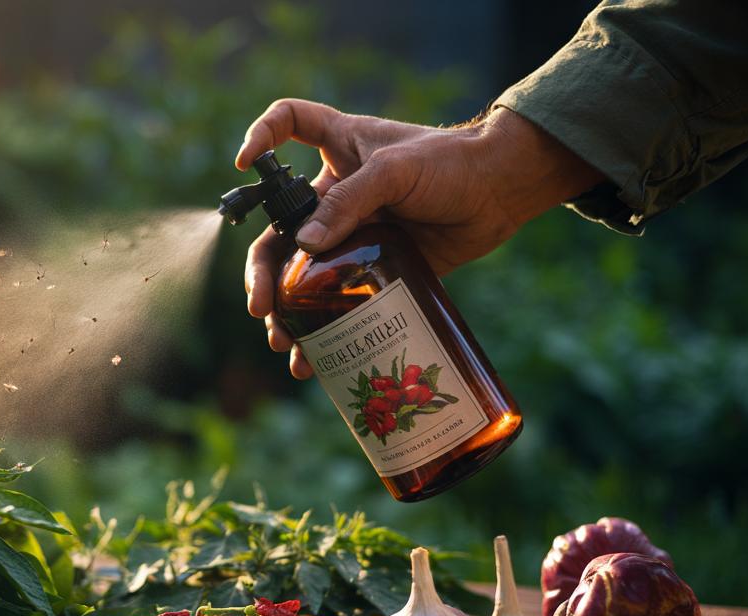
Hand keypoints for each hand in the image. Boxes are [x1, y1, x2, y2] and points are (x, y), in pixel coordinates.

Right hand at [239, 100, 602, 378]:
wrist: (502, 193)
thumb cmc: (452, 163)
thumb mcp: (396, 171)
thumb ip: (348, 204)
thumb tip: (304, 248)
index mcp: (338, 149)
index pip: (289, 123)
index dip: (262, 134)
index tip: (244, 163)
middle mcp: (336, 194)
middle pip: (278, 231)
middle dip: (262, 272)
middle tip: (260, 306)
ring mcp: (353, 234)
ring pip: (303, 276)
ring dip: (287, 312)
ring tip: (282, 344)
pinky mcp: (375, 268)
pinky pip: (340, 301)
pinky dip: (324, 332)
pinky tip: (312, 360)